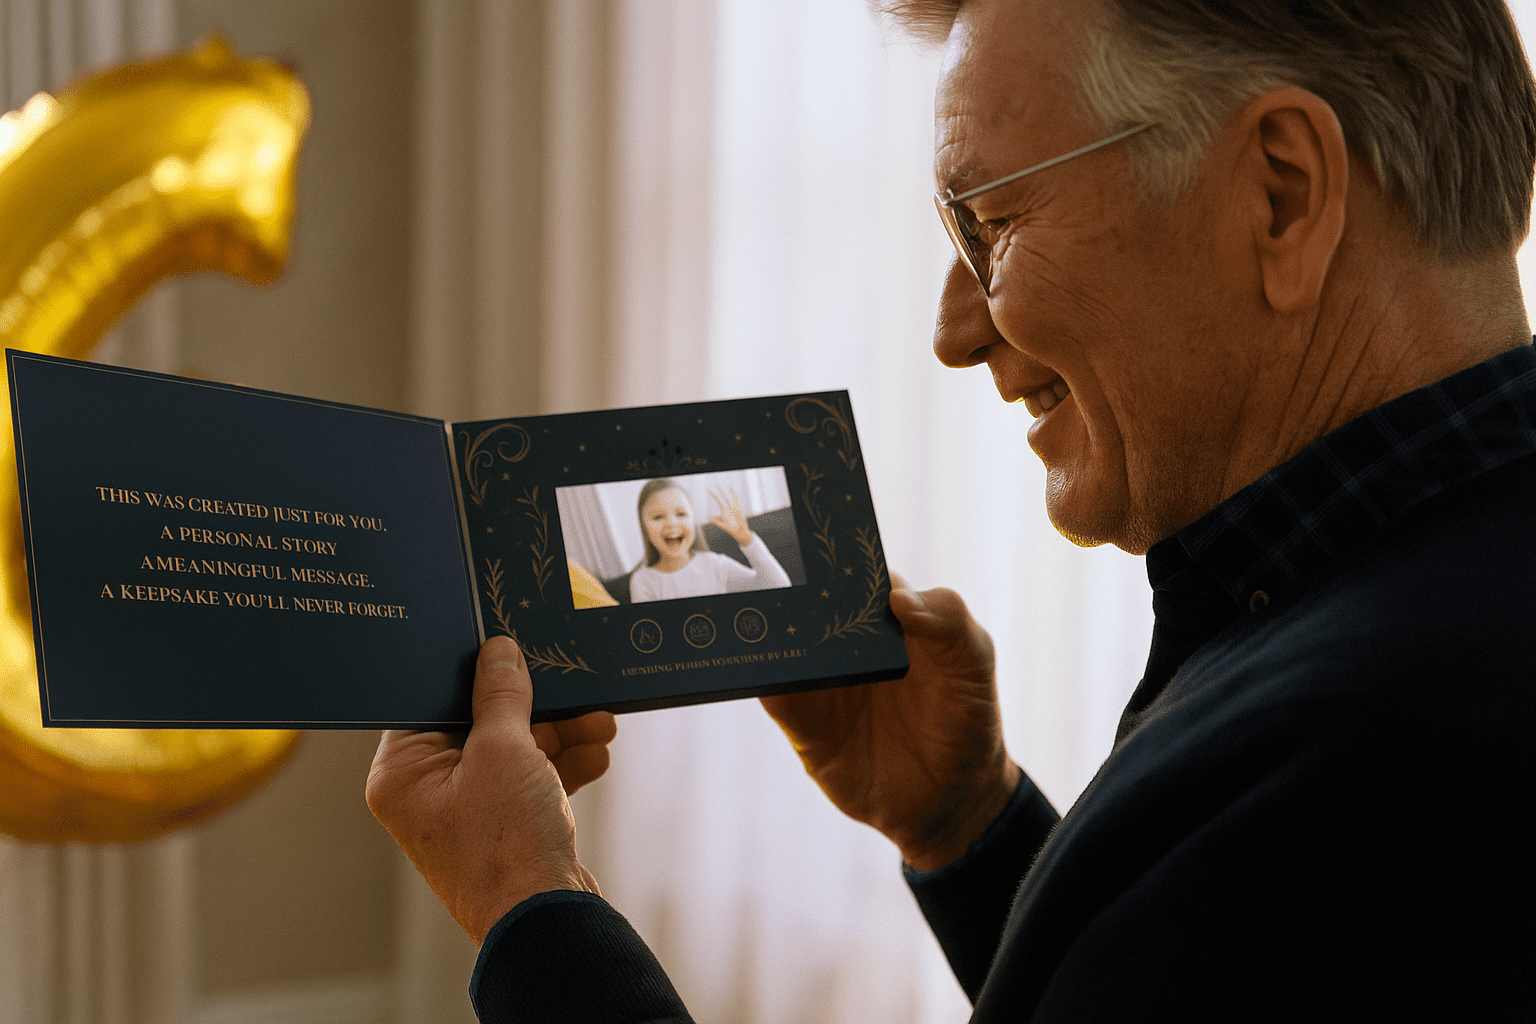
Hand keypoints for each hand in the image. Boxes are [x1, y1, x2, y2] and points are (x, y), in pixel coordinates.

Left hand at [366, 636, 615, 943]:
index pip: (431, 701)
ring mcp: (468, 812)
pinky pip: (531, 780)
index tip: (508, 648)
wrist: (546, 919)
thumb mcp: (505, 751)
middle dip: (535, 707)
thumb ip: (501, 696)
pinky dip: (563, 765)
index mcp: (403, 774)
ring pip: (514, 751)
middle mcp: (428, 793)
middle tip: (569, 684)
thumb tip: (499, 654)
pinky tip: (597, 752)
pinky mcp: (505, 828)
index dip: (472, 673)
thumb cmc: (506, 843)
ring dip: (560, 734)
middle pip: (481, 724)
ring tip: (601, 720)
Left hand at [709, 486, 753, 547]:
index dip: (714, 496)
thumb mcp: (723, 526)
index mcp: (723, 512)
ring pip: (731, 498)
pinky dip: (737, 497)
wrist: (740, 532)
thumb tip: (709, 517)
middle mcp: (728, 509)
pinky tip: (735, 492)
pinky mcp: (739, 511)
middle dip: (720, 492)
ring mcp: (734, 509)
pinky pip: (738, 502)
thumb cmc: (731, 530)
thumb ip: (717, 522)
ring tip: (729, 485)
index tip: (709, 490)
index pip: (718, 502)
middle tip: (716, 484)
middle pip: (723, 498)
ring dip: (730, 492)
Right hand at [761, 582, 1019, 870]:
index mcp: (888, 615)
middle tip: (771, 574)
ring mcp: (822, 680)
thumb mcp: (974, 663)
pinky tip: (751, 663)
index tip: (815, 540)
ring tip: (748, 612)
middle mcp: (848, 640)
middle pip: (807, 602)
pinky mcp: (803, 722)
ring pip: (783, 643)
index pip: (853, 572)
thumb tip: (897, 598)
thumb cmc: (968, 718)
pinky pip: (773, 692)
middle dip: (785, 587)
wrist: (951, 800)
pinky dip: (757, 675)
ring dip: (763, 628)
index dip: (834, 555)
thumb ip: (948, 621)